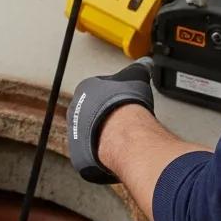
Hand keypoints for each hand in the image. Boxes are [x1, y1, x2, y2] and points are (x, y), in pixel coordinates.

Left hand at [66, 59, 155, 183]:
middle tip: (123, 122)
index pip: (96, 92)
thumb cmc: (125, 103)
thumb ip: (139, 68)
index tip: (121, 103)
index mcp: (84, 90)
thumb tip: (145, 63)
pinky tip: (116, 152)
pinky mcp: (79, 156)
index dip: (111, 99)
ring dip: (103, 137)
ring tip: (122, 138)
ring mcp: (75, 135)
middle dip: (105, 118)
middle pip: (91, 115)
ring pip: (90, 136)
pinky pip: (91, 156)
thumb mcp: (135, 76)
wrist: (124, 132)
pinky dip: (103, 156)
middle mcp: (75, 111)